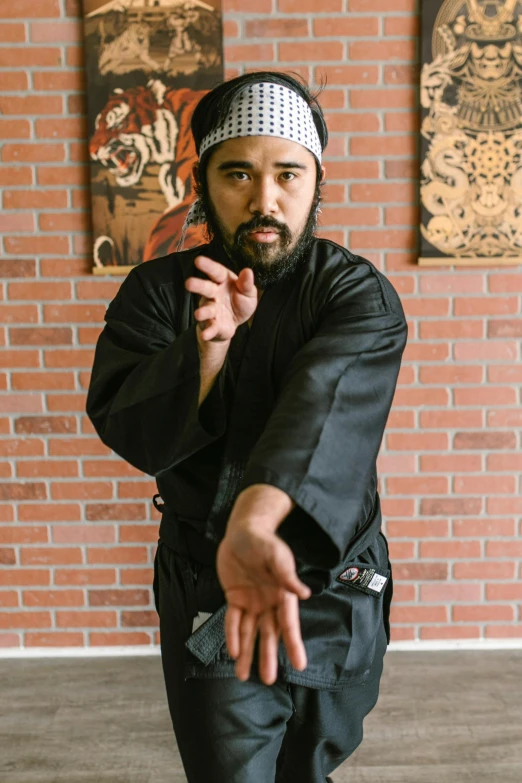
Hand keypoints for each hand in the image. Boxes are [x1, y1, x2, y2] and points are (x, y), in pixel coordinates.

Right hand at [185, 255, 257, 342]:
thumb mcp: (248, 293)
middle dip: (197, 286)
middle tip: (188, 283)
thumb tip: (248, 271)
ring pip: (206, 309)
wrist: (234, 323)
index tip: (198, 260)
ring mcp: (212, 309)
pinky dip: (208, 331)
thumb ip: (247, 284)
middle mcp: (214, 294)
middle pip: (205, 288)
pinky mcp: (213, 325)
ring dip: (202, 312)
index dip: (208, 266)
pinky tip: (206, 334)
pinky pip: (210, 327)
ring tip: (198, 314)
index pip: (216, 272)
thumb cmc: (239, 302)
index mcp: (223, 281)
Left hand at [216, 523, 310, 685]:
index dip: (293, 643)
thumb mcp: (276, 554)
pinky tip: (233, 652)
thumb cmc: (264, 541)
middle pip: (269, 633)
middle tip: (269, 680)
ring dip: (247, 653)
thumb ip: (287, 574)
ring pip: (250, 632)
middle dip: (268, 656)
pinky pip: (233, 620)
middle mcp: (269, 602)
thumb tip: (303, 594)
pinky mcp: (235, 597)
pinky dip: (232, 635)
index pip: (288, 623)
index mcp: (283, 593)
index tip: (300, 664)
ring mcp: (252, 601)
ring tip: (244, 676)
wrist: (243, 531)